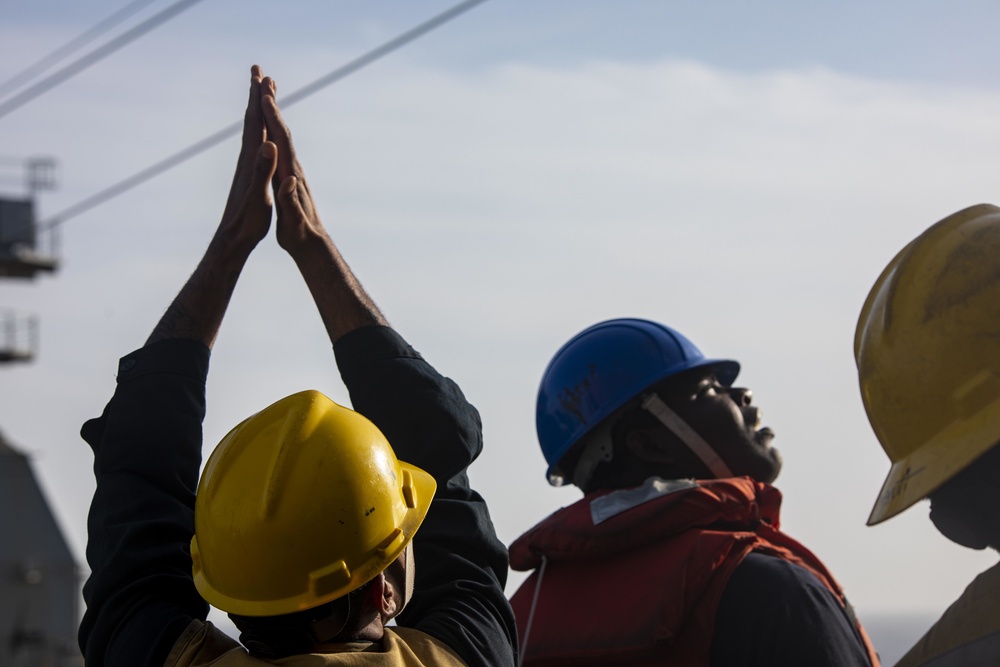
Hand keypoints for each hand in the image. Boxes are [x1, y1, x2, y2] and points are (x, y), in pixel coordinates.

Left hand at [144, 66, 277, 347]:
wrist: (231, 240)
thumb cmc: (246, 222)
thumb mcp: (258, 197)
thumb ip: (263, 170)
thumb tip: (267, 144)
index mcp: (251, 161)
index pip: (257, 123)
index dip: (260, 99)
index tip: (263, 75)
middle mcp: (246, 159)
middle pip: (251, 120)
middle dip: (255, 94)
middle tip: (258, 70)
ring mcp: (246, 166)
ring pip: (251, 130)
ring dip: (255, 109)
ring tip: (259, 92)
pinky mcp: (248, 175)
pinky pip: (253, 144)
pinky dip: (257, 129)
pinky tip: (259, 130)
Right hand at [260, 76, 327, 255]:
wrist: (312, 243)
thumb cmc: (299, 234)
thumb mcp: (292, 220)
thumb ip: (289, 201)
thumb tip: (289, 181)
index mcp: (291, 175)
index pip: (282, 142)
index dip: (274, 120)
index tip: (265, 97)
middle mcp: (294, 168)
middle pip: (283, 131)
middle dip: (274, 106)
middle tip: (265, 79)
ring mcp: (293, 170)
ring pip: (283, 136)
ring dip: (274, 114)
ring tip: (266, 93)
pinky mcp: (290, 176)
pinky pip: (281, 147)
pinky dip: (274, 131)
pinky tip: (269, 126)